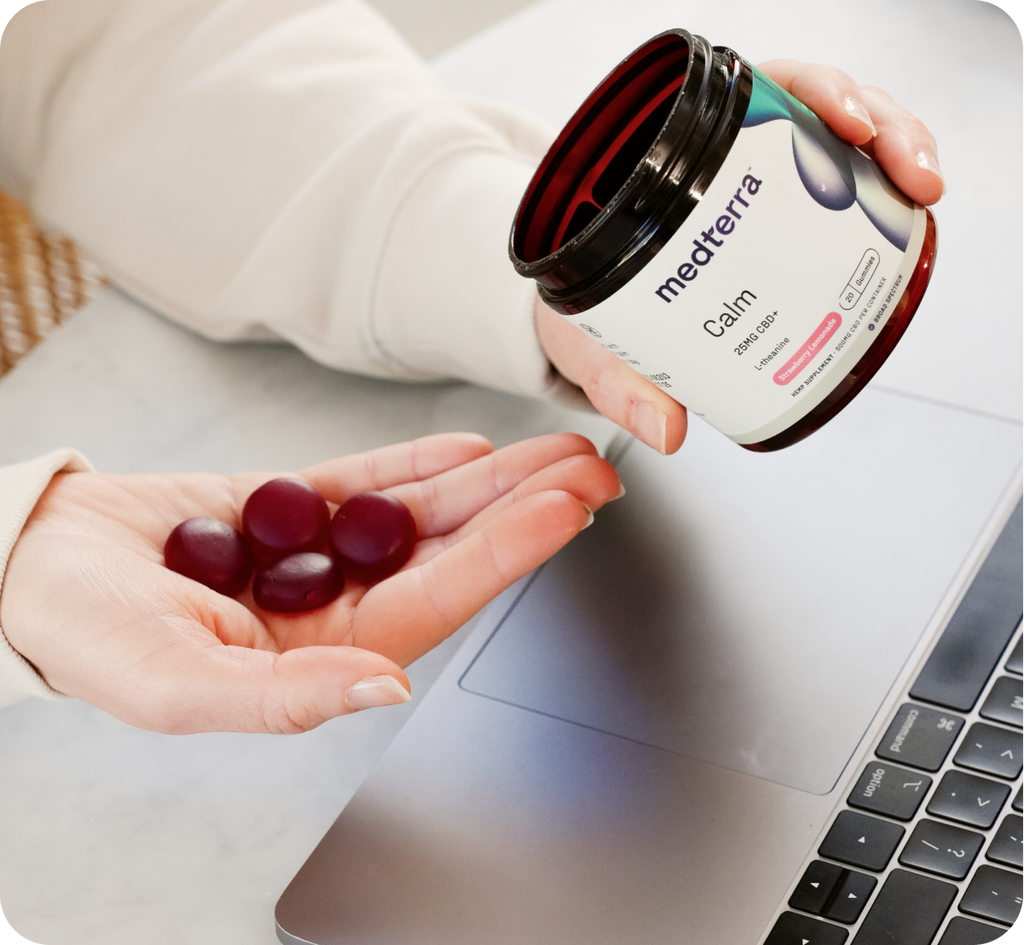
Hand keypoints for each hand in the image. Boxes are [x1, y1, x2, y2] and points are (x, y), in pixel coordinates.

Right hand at [0, 433, 620, 733]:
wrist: (34, 568)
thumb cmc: (90, 637)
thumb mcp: (179, 683)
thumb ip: (289, 697)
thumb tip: (387, 692)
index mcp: (323, 656)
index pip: (437, 600)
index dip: (506, 554)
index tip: (565, 511)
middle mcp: (334, 606)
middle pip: (449, 552)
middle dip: (522, 511)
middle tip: (589, 472)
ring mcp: (316, 553)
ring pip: (420, 513)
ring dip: (487, 482)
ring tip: (551, 451)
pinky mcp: (288, 506)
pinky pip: (366, 482)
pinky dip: (415, 464)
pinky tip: (466, 450)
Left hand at [536, 60, 943, 454]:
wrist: (581, 329)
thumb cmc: (582, 313)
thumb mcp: (593, 344)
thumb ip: (621, 383)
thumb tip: (667, 427)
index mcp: (673, 166)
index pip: (751, 97)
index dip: (811, 94)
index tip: (845, 123)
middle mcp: (723, 165)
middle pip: (814, 109)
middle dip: (879, 126)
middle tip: (905, 169)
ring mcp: (761, 191)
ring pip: (843, 144)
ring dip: (894, 156)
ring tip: (919, 189)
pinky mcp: (788, 226)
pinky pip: (846, 192)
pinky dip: (884, 197)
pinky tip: (908, 215)